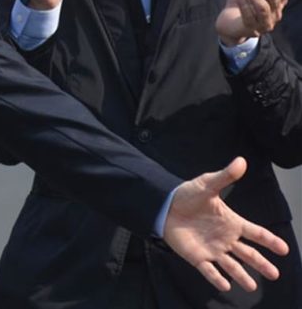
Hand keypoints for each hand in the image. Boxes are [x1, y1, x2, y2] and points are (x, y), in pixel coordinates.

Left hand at [163, 157, 288, 291]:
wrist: (163, 205)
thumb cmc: (187, 195)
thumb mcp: (207, 185)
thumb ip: (225, 177)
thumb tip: (241, 161)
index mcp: (231, 222)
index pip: (256, 233)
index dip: (270, 241)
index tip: (284, 249)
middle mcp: (225, 239)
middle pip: (248, 254)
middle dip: (262, 264)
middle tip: (275, 275)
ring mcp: (212, 249)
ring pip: (231, 265)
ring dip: (241, 276)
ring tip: (252, 287)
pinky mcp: (196, 256)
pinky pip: (208, 270)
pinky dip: (216, 278)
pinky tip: (225, 286)